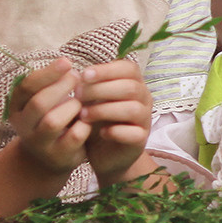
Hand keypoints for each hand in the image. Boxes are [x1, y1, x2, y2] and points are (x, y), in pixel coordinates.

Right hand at [10, 58, 92, 175]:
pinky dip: (84, 125)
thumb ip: (51, 83)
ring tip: (80, 103)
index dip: (48, 73)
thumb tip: (66, 64)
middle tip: (77, 78)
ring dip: (71, 107)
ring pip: (52, 122)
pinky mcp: (58, 155)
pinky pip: (73, 136)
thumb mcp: (46, 99)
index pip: (26, 87)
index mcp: (17, 107)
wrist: (50, 155)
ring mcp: (39, 143)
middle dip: (61, 87)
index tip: (67, 62)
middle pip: (38, 103)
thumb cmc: (51, 116)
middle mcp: (23, 126)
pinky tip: (87, 121)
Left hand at [77, 57, 152, 182]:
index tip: (84, 75)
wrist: (104, 153)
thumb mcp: (92, 100)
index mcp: (134, 83)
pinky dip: (115, 132)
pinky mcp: (141, 140)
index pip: (129, 68)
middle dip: (101, 89)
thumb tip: (76, 76)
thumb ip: (89, 87)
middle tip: (78, 96)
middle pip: (130, 87)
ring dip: (104, 110)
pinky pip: (133, 133)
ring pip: (132, 109)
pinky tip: (101, 132)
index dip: (107, 70)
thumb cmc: (97, 120)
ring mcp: (145, 119)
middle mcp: (143, 99)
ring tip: (83, 115)